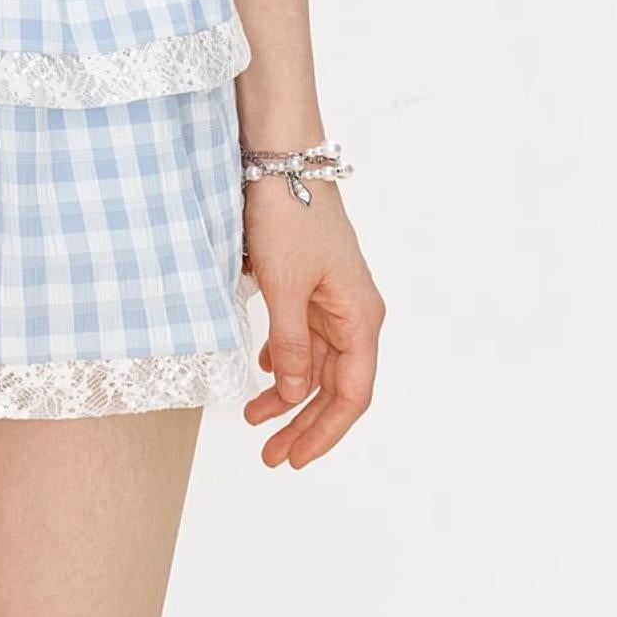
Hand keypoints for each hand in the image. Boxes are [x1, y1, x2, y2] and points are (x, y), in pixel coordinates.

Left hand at [241, 176, 384, 468]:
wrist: (281, 157)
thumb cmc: (289, 216)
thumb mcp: (285, 288)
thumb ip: (293, 346)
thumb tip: (295, 395)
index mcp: (360, 318)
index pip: (351, 395)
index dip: (324, 432)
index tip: (294, 459)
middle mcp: (355, 313)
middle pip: (335, 386)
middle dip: (304, 423)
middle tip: (270, 455)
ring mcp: (334, 298)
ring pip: (317, 364)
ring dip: (290, 394)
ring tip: (255, 420)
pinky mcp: (313, 284)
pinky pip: (305, 336)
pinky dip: (287, 359)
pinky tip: (267, 371)